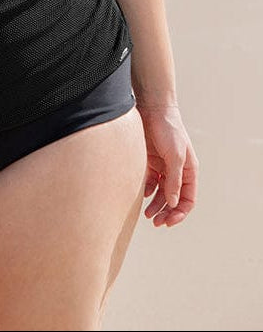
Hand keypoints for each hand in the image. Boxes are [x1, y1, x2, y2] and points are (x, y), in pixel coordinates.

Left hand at [136, 104, 197, 227]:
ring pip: (161, 193)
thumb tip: (173, 203)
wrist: (152, 108)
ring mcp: (163, 167)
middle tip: (156, 222)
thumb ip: (174, 179)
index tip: (169, 222)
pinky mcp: (149, 162)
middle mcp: (177, 171)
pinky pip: (150, 182)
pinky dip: (147, 191)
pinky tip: (142, 196)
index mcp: (188, 171)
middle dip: (166, 212)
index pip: (188, 199)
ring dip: (156, 205)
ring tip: (147, 215)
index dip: (180, 213)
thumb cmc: (168, 129)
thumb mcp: (174, 155)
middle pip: (173, 199)